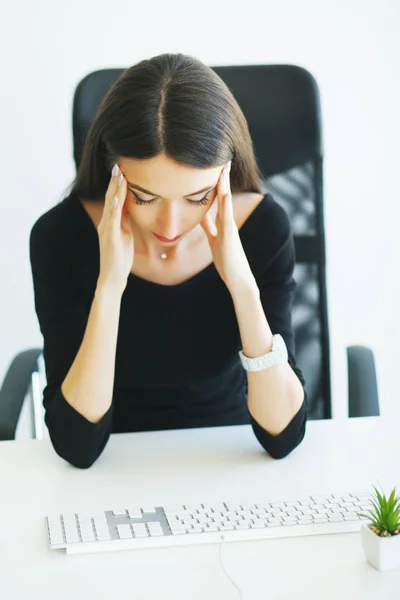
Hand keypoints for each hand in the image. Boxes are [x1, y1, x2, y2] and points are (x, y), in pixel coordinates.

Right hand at [97, 164, 133, 295]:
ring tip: (119, 175)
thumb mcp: (125, 235)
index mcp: (111, 222)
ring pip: (111, 206)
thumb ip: (125, 220)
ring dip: (115, 189)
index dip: (119, 183)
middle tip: (119, 164)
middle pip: (110, 197)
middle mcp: (106, 223)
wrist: (112, 279)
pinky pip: (112, 222)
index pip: (114, 198)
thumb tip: (130, 206)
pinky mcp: (111, 240)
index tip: (124, 168)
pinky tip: (116, 199)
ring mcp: (107, 231)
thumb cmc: (119, 258)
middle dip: (115, 181)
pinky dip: (114, 209)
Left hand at [200, 161, 254, 292]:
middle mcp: (228, 222)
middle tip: (222, 158)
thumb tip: (201, 215)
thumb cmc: (227, 262)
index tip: (214, 166)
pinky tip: (224, 193)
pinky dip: (225, 204)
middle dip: (222, 177)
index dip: (216, 182)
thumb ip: (209, 227)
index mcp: (223, 222)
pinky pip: (227, 218)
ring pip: (226, 202)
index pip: (218, 198)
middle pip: (224, 195)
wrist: (238, 279)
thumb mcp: (214, 239)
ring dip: (225, 185)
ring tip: (223, 168)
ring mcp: (230, 228)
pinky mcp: (230, 237)